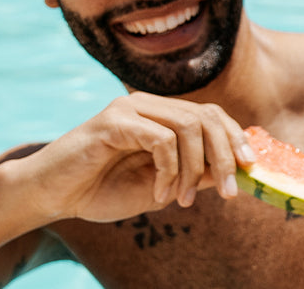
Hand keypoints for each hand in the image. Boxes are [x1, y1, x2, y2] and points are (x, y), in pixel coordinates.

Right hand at [6, 92, 255, 223]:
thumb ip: (195, 174)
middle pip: (207, 116)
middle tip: (229, 193)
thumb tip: (236, 169)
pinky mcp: (113, 121)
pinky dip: (170, 171)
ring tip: (184, 200)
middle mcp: (147, 104)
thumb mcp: (161, 187)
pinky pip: (161, 140)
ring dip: (195, 169)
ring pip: (189, 126)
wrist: (52, 196)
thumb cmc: (101, 190)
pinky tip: (161, 193)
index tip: (251, 168)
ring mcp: (130, 108)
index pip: (212, 114)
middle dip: (225, 156)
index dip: (236, 138)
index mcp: (160, 115)